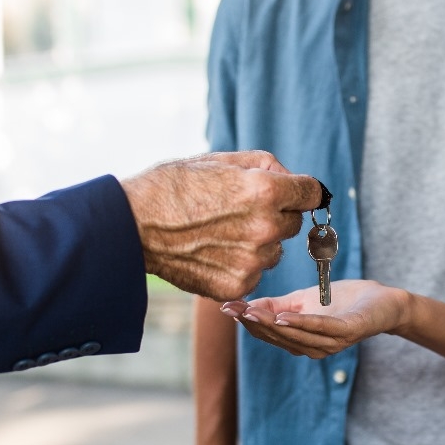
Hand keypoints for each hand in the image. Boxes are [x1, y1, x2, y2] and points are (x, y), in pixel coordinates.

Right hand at [121, 151, 322, 300]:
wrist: (132, 226)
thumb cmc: (173, 186)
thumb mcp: (220, 159)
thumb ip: (265, 165)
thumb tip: (293, 178)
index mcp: (265, 191)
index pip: (312, 193)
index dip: (303, 192)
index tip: (297, 194)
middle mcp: (264, 228)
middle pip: (293, 224)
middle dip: (276, 216)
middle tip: (241, 212)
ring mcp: (252, 261)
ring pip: (274, 251)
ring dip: (259, 243)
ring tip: (220, 233)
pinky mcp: (237, 285)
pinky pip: (255, 272)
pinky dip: (241, 265)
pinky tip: (213, 253)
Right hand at [220, 279, 409, 358]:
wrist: (384, 302)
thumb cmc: (345, 301)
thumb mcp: (304, 299)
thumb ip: (277, 305)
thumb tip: (247, 305)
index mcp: (301, 341)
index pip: (268, 333)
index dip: (246, 321)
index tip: (224, 307)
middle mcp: (313, 348)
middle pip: (277, 337)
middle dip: (253, 323)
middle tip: (232, 309)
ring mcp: (331, 343)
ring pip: (295, 336)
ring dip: (271, 325)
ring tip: (250, 313)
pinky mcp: (348, 332)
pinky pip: (320, 329)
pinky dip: (301, 323)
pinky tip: (284, 316)